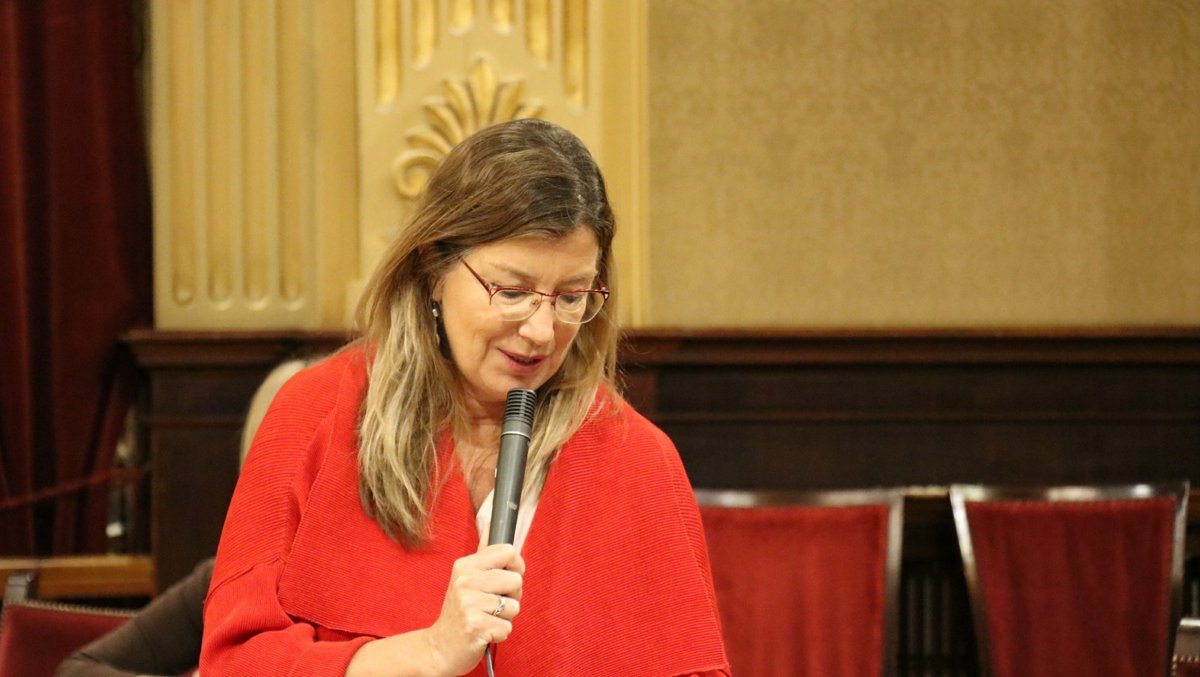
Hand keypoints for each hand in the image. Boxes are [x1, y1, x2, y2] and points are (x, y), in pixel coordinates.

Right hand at [424, 543, 524, 675]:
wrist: (439, 648)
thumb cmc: (459, 613)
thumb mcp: (465, 579)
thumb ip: (483, 555)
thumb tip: (492, 525)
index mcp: (465, 566)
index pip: (508, 551)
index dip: (515, 566)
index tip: (505, 579)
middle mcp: (465, 581)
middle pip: (517, 580)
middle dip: (511, 596)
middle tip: (491, 605)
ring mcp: (469, 604)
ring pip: (514, 606)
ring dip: (505, 617)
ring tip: (486, 618)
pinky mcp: (476, 626)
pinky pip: (508, 627)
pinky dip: (499, 634)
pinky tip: (484, 632)